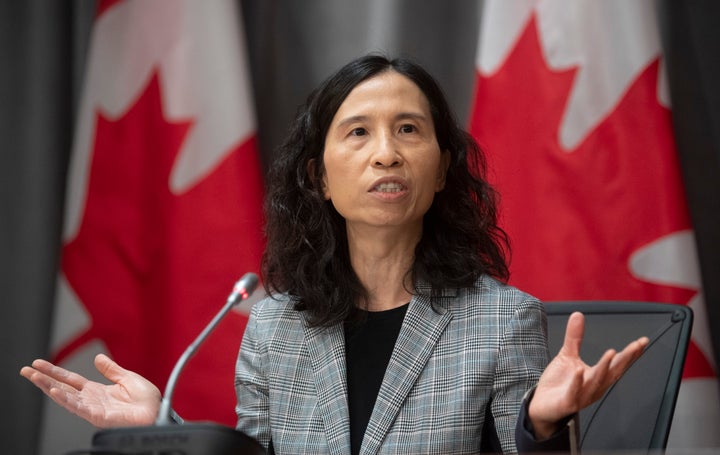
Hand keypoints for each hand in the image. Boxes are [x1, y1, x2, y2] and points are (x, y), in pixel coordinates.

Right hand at [20, 354, 160, 427]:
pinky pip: (78, 407)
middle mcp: (91, 400)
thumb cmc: (147, 401)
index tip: (39, 364)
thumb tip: (98, 358)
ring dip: (48, 387)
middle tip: (26, 370)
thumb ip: (111, 369)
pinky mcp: (98, 416)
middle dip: (43, 379)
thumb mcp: (127, 378)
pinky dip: (65, 399)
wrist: (157, 412)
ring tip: (34, 378)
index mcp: (97, 391)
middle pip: (62, 388)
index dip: (55, 372)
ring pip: (65, 397)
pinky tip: (54, 391)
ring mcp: (92, 409)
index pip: (70, 380)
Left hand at [528, 312, 648, 438]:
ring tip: (611, 353)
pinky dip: (577, 382)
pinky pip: (574, 392)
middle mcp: (594, 387)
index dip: (631, 353)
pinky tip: (579, 371)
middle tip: (636, 346)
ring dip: (604, 368)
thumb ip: (574, 337)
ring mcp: (582, 395)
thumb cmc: (559, 384)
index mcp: (597, 376)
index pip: (618, 364)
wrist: (543, 405)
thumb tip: (578, 315)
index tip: (642, 342)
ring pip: (596, 382)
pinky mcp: (567, 402)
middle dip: (626, 359)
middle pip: (613, 372)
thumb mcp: (567, 356)